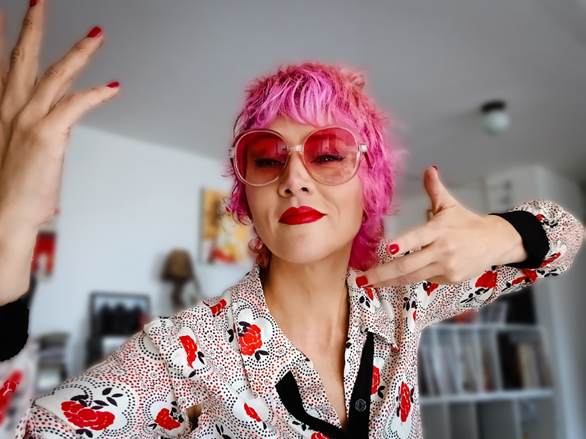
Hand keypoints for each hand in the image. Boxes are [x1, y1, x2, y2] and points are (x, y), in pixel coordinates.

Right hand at [0, 0, 117, 305]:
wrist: (2, 216)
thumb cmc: (11, 192)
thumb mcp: (19, 155)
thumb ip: (36, 136)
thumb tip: (53, 132)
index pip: (3, 68)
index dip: (4, 40)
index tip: (2, 15)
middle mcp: (9, 110)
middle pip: (21, 60)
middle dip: (31, 28)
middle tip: (38, 1)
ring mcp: (27, 120)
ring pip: (54, 75)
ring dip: (77, 52)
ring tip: (96, 34)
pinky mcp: (46, 135)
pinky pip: (74, 105)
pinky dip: (95, 94)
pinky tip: (113, 86)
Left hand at [360, 167, 526, 286]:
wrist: (495, 242)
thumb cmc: (467, 223)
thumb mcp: (450, 205)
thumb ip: (435, 189)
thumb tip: (429, 169)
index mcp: (439, 230)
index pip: (418, 238)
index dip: (404, 244)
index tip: (388, 249)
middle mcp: (442, 250)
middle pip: (408, 265)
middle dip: (383, 273)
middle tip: (363, 278)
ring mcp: (447, 267)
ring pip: (413, 276)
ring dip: (390, 281)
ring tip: (370, 283)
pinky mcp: (450, 279)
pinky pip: (425, 280)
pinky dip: (410, 278)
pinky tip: (395, 278)